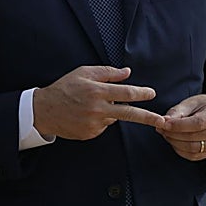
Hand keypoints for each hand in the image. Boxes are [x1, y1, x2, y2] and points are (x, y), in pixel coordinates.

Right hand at [32, 66, 163, 140]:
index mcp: (97, 91)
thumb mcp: (83, 73)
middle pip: (129, 114)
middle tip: (163, 121)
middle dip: (148, 117)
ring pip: (113, 118)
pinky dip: (98, 120)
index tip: (151, 93)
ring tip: (88, 106)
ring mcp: (94, 123)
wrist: (43, 110)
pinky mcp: (90, 133)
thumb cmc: (64, 88)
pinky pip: (102, 126)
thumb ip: (107, 72)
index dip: (141, 93)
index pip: (126, 93)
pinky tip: (84, 115)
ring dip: (108, 112)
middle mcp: (97, 109)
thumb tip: (127, 72)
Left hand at [156, 94, 205, 160]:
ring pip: (192, 148)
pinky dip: (179, 150)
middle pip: (193, 137)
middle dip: (173, 134)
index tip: (164, 124)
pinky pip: (193, 156)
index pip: (197, 124)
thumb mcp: (190, 102)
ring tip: (165, 133)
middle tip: (161, 128)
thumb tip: (164, 121)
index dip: (178, 125)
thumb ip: (177, 111)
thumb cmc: (202, 106)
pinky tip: (173, 141)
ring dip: (174, 142)